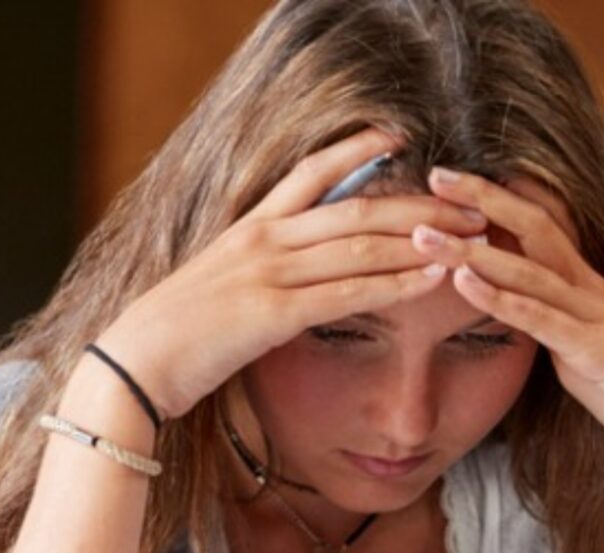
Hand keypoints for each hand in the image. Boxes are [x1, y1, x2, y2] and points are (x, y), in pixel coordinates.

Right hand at [86, 127, 485, 421]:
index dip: (359, 151)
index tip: (401, 137)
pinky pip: (348, 293)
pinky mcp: (272, 314)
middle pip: (357, 207)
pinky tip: (432, 279)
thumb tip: (280, 274)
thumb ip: (251, 271)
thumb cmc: (169, 336)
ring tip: (471, 236)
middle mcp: (263, 241)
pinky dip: (396, 284)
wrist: (132, 365)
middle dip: (420, 202)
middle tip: (471, 199)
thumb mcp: (212, 285)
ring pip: (361, 246)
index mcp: (247, 229)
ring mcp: (268, 275)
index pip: (311, 174)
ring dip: (422, 240)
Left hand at [417, 167, 603, 530]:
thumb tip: (503, 300)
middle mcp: (587, 289)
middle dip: (484, 199)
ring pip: (529, 271)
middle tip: (434, 175)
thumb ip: (541, 316)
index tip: (448, 178)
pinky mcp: (598, 351)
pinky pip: (543, 320)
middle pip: (533, 227)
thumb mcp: (573, 342)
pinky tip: (466, 282)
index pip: (535, 225)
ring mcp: (595, 316)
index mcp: (580, 283)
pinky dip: (503, 299)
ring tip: (427, 235)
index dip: (495, 199)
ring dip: (474, 252)